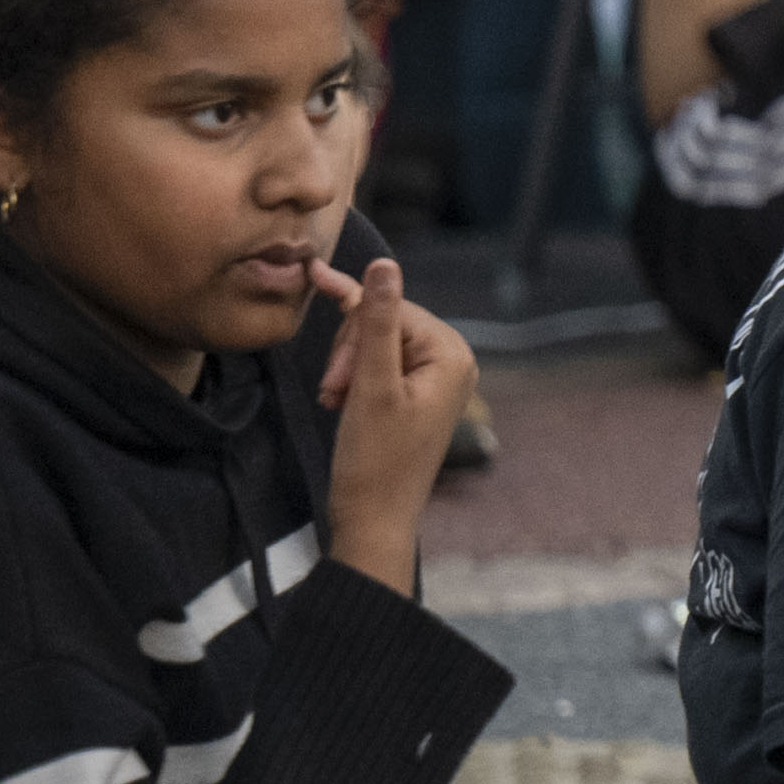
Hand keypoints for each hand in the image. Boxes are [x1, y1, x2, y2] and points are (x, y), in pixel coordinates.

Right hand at [310, 256, 479, 597]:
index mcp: (452, 354)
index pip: (392, 308)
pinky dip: (353, 381)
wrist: (375, 519)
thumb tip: (384, 264)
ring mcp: (436, 380)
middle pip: (384, 323)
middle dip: (350, 353)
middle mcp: (452, 362)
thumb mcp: (371, 385)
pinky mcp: (417, 396)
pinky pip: (379, 366)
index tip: (331, 374)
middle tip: (333, 392)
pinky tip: (340, 403)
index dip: (353, 333)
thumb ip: (377, 322)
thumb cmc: (375, 459)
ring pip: (375, 344)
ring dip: (347, 369)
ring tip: (335, 401)